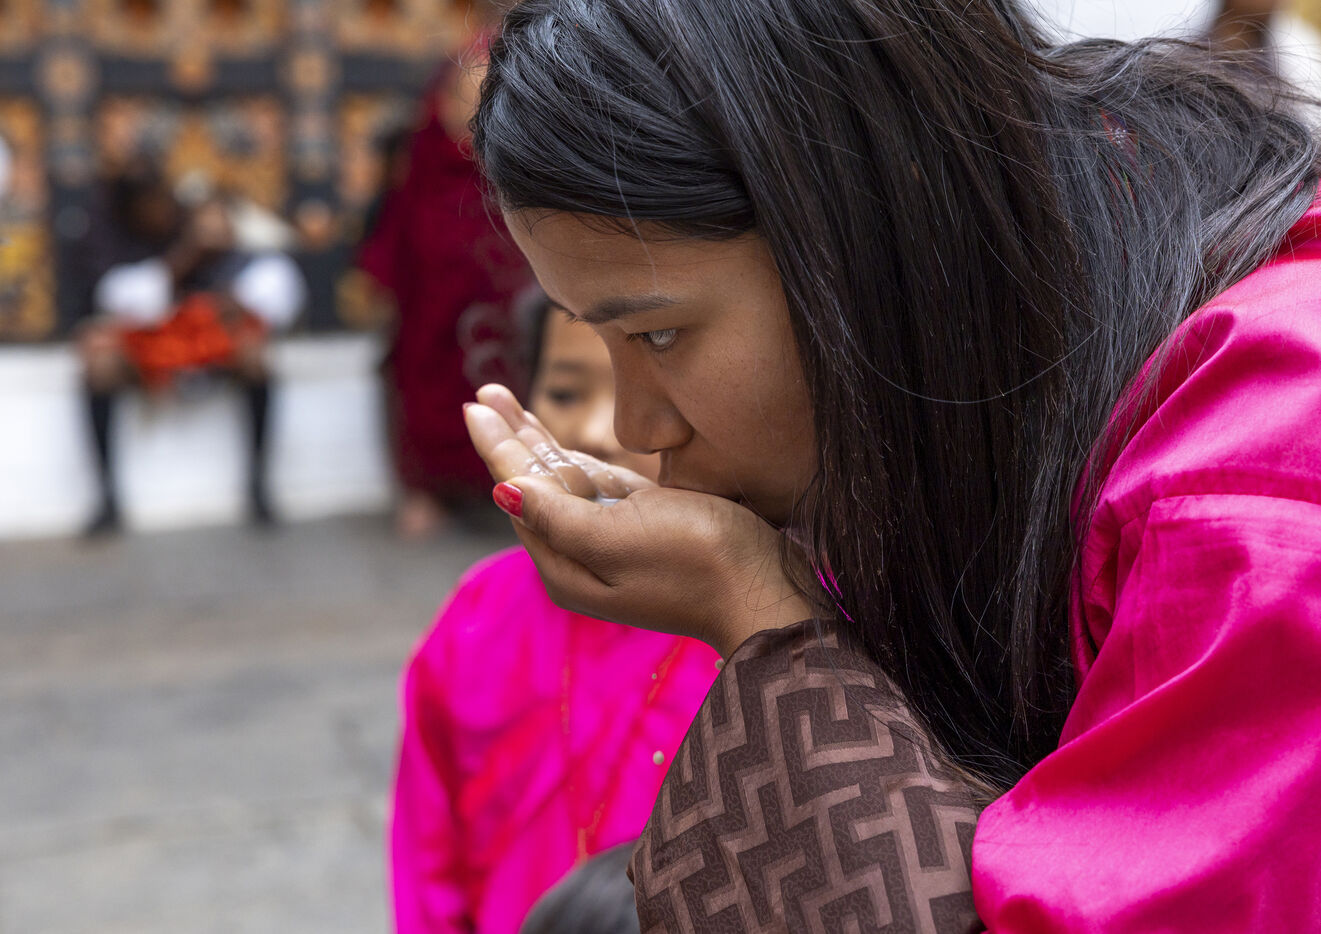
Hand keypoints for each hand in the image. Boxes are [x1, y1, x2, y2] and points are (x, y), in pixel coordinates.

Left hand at [464, 384, 812, 656]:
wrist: (764, 592)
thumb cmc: (696, 561)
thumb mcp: (619, 537)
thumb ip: (559, 515)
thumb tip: (501, 491)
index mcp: (566, 564)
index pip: (519, 491)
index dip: (498, 444)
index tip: (474, 403)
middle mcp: (581, 556)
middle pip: (535, 484)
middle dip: (511, 436)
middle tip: (484, 393)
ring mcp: (613, 541)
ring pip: (564, 482)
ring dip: (537, 442)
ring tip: (507, 405)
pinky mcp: (645, 527)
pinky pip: (597, 488)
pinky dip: (574, 461)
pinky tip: (555, 444)